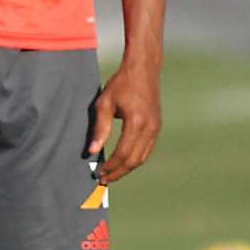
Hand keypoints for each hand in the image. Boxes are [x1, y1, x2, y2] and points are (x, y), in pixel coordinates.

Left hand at [86, 57, 161, 184]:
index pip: (123, 154)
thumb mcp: (104, 104)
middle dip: (118, 172)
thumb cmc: (121, 83)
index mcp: (136, 123)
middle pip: (134, 160)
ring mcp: (156, 128)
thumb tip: (92, 152)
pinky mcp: (157, 126)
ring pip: (142, 157)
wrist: (144, 69)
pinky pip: (147, 149)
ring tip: (112, 174)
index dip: (111, 167)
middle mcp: (150, 128)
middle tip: (104, 179)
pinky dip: (135, 159)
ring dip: (127, 168)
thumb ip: (100, 129)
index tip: (99, 174)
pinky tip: (123, 161)